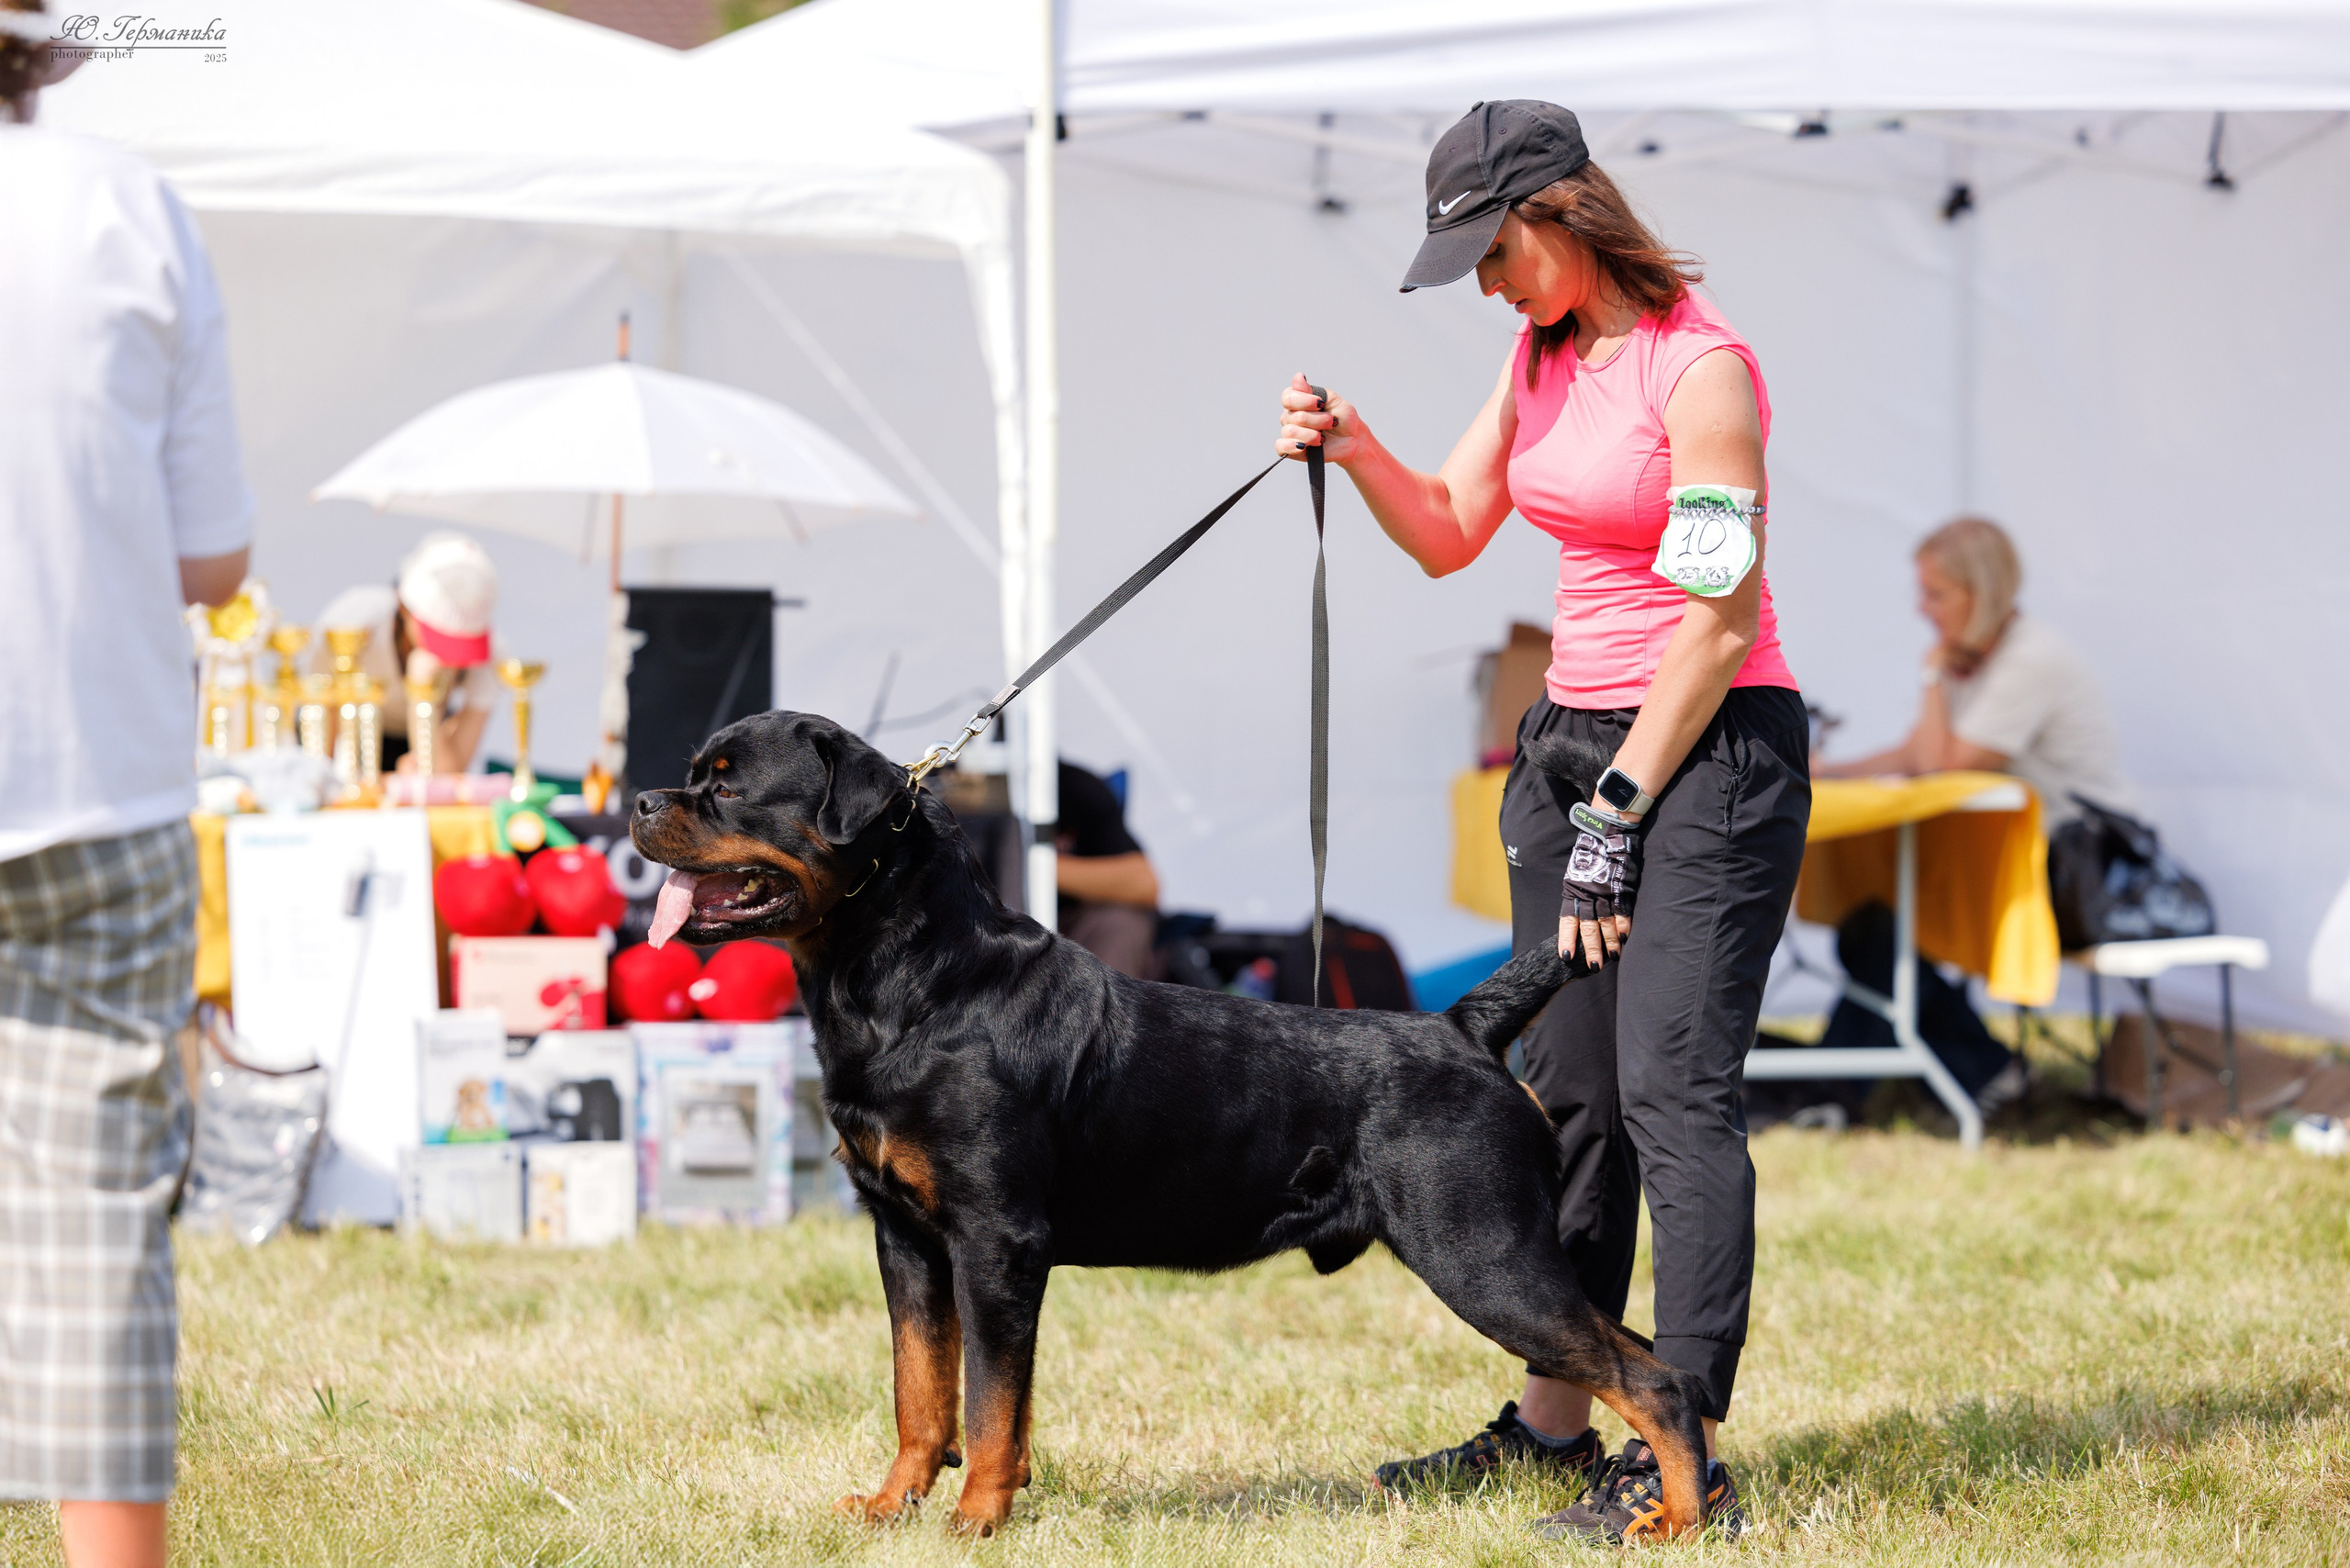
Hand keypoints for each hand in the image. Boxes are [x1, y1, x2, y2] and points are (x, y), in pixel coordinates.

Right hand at [1276, 373, 1363, 466]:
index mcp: (1298, 400)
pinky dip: (1291, 446)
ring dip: (1312, 435)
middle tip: (1330, 422)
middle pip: (1294, 416)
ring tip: (1323, 438)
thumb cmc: (1343, 418)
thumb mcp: (1332, 399)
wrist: (1353, 439)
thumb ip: (1312, 390)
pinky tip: (1304, 446)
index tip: (1321, 404)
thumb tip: (1298, 377)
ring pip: (1290, 431)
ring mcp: (1290, 433)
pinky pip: (1281, 447)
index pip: (1288, 397)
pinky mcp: (1291, 450)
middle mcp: (1290, 415)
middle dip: (1317, 420)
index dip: (1304, 401)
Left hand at [1557, 801, 1640, 969]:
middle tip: (1594, 966)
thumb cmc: (1590, 855)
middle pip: (1588, 927)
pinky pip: (1623, 910)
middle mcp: (1587, 893)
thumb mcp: (1576, 874)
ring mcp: (1605, 891)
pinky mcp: (1621, 887)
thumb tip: (1578, 919)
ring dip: (1610, 942)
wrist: (1606, 831)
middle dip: (1591, 948)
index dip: (1567, 940)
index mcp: (1572, 890)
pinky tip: (1625, 938)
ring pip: (1606, 922)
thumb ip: (1577, 896)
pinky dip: (1624, 925)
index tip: (1566, 957)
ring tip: (1612, 957)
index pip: (1567, 921)